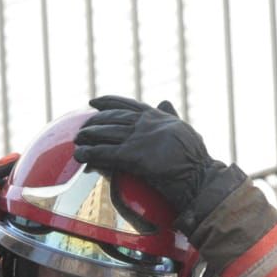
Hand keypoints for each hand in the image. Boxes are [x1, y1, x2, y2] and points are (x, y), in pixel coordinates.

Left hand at [71, 97, 240, 227]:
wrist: (199, 176)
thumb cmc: (195, 158)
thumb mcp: (183, 129)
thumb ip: (170, 115)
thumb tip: (164, 101)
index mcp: (157, 116)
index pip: (128, 105)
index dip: (108, 102)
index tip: (94, 101)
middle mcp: (146, 123)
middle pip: (112, 118)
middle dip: (94, 122)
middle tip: (80, 126)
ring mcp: (139, 139)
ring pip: (106, 133)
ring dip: (88, 136)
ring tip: (77, 140)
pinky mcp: (134, 156)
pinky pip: (106, 153)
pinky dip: (90, 153)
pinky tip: (80, 155)